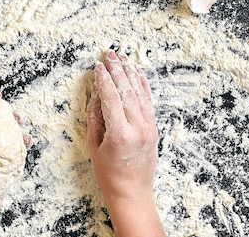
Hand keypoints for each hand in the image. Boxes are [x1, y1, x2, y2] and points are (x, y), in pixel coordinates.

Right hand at [86, 50, 164, 236]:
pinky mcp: (154, 128)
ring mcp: (149, 128)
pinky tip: (136, 72)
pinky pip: (148, 101)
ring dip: (131, 73)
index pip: (112, 99)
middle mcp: (138, 129)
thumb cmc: (108, 173)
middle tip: (109, 55)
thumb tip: (96, 92)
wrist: (132, 193)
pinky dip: (142, 85)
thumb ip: (94, 116)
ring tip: (122, 58)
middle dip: (118, 70)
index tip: (98, 66)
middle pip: (128, 91)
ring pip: (140, 93)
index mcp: (120, 135)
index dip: (104, 80)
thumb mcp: (94, 145)